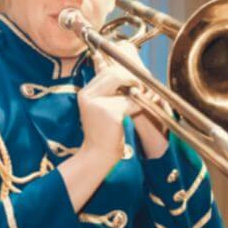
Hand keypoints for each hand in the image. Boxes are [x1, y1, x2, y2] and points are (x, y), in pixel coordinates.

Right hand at [99, 41, 169, 157]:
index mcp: (85, 93)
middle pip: (115, 74)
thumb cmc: (103, 133)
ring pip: (124, 86)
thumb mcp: (103, 108)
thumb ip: (113, 92)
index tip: (137, 80)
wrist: (97, 156)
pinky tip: (140, 110)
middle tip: (142, 88)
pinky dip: (139, 106)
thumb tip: (132, 76)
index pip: (107, 72)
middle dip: (132, 79)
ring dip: (136, 92)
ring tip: (142, 100)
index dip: (125, 74)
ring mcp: (98, 104)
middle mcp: (88, 96)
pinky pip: (130, 102)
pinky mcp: (110, 113)